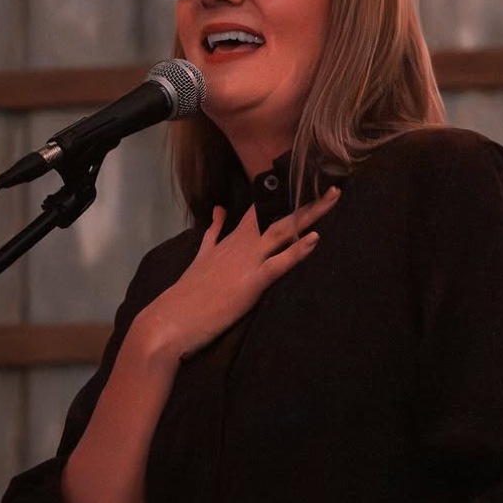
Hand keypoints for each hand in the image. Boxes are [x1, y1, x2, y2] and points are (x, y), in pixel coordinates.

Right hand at [135, 186, 340, 362]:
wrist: (169, 320)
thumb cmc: (187, 294)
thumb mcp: (200, 255)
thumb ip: (213, 233)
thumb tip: (219, 210)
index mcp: (231, 240)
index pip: (261, 210)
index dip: (283, 197)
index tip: (305, 182)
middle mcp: (241, 245)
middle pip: (278, 216)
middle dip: (306, 201)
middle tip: (332, 186)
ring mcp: (247, 262)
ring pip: (283, 232)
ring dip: (309, 215)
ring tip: (333, 198)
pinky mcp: (251, 283)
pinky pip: (279, 264)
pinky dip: (298, 251)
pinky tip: (315, 238)